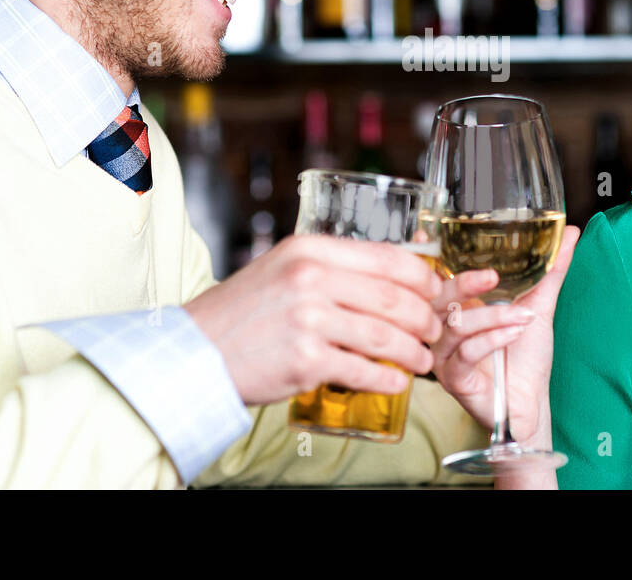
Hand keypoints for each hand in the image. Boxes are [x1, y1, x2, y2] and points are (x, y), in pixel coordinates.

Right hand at [183, 234, 443, 404]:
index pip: (388, 258)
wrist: (196, 352)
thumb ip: (331, 268)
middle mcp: (311, 279)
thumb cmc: (244, 312)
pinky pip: (363, 371)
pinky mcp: (305, 361)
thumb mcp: (284, 268)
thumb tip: (389, 277)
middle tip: (433, 330)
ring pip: (385, 336)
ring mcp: (309, 320)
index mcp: (310, 249)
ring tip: (421, 361)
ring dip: (413, 352)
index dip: (423, 278)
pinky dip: (387, 379)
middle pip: (395, 298)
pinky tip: (396, 382)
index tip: (436, 291)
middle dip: (425, 319)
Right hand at [428, 225, 580, 447]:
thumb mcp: (539, 304)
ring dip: (493, 318)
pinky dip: (492, 339)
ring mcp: (444, 353)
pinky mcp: (453, 378)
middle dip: (463, 283)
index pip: (432, 276)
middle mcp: (442, 327)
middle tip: (492, 276)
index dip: (425, 257)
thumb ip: (550, 269)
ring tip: (524, 317)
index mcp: (455, 305)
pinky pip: (465, 353)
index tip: (428, 233)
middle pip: (436, 297)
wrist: (532, 400)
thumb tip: (570, 231)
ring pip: (454, 325)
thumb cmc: (527, 354)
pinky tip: (514, 333)